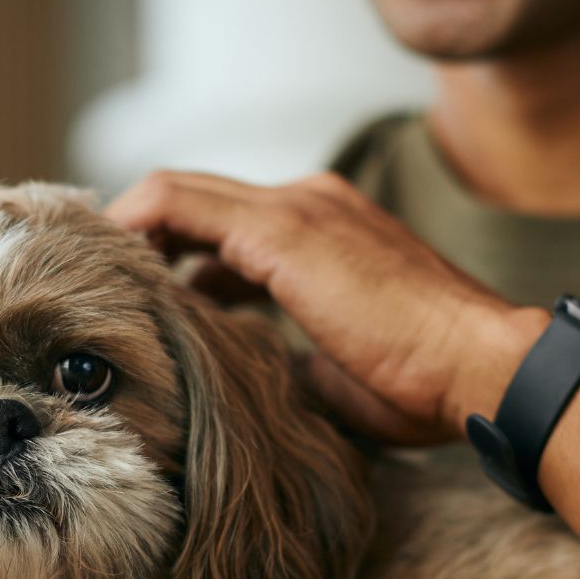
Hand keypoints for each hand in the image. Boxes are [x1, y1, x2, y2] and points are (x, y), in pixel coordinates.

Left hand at [106, 170, 548, 443]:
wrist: (479, 367)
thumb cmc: (428, 383)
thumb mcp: (340, 369)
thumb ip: (294, 356)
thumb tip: (259, 376)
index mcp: (330, 230)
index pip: (230, 225)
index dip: (178, 255)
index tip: (142, 300)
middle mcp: (312, 203)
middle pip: (197, 202)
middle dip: (144, 241)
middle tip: (102, 291)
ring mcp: (298, 209)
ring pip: (181, 195)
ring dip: (134, 236)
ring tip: (99, 289)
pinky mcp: (283, 231)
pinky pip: (177, 206)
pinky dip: (137, 231)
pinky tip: (112, 275)